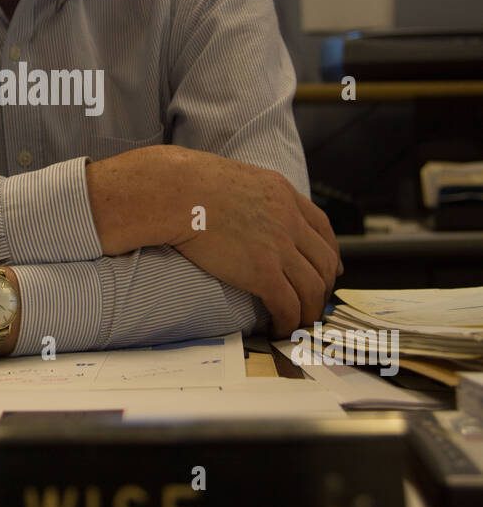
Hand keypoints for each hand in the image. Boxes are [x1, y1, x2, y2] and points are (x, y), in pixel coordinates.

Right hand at [167, 150, 342, 337]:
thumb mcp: (235, 178)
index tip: (330, 270)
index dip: (330, 254)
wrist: (175, 192)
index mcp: (282, 194)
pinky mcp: (262, 271)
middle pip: (324, 261)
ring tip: (299, 324)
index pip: (323, 228)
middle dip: (324, 287)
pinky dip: (289, 322)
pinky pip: (288, 305)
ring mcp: (279, 246)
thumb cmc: (188, 183)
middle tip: (314, 303)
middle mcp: (288, 219)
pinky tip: (278, 328)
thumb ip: (252, 196)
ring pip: (312, 288)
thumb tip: (245, 211)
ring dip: (309, 311)